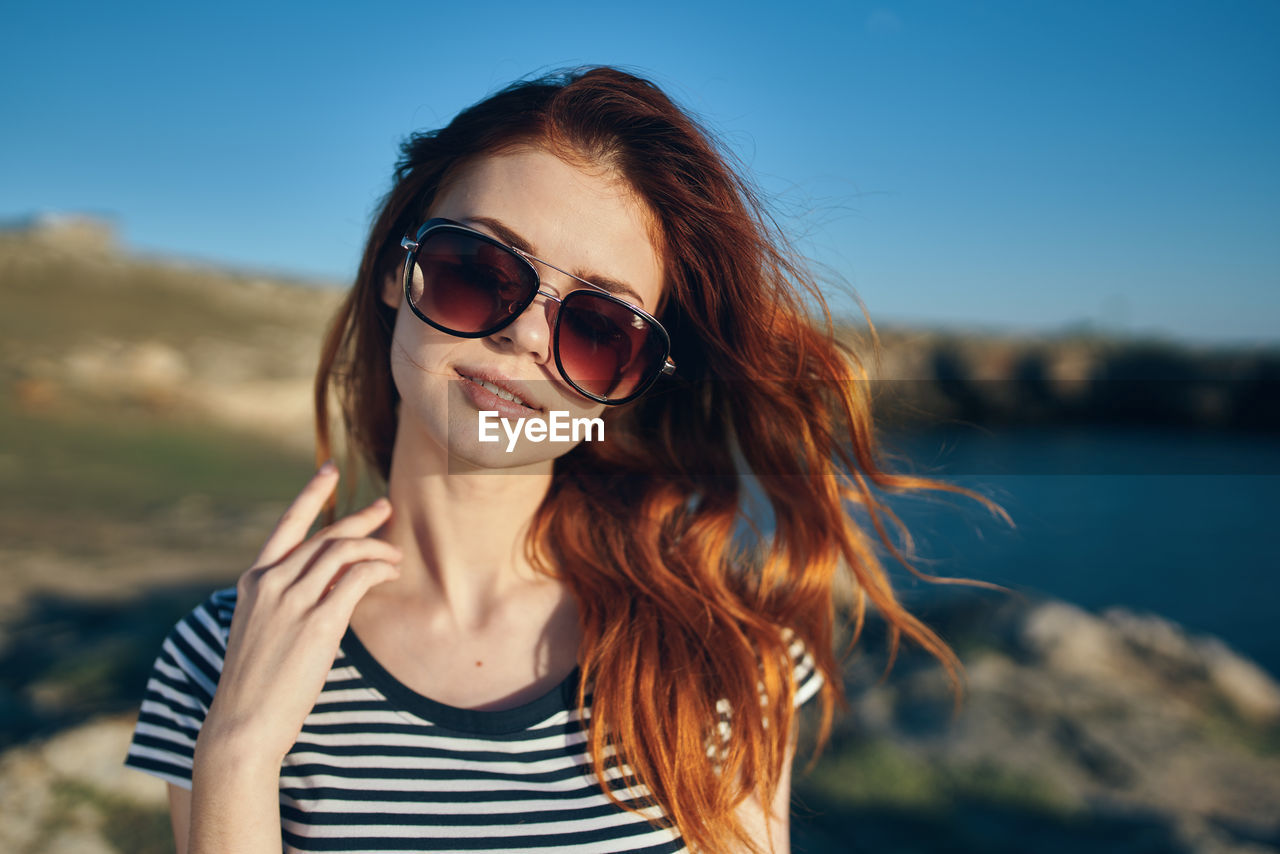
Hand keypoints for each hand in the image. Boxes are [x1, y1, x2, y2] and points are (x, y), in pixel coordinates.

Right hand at [197, 462, 401, 766]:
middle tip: (387, 508)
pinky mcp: (317, 622)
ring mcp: (291, 600)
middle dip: (361, 520)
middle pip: (325, 536)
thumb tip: (331, 582)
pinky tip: (390, 573)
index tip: (329, 469)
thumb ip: (290, 599)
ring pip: (343, 552)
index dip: (311, 494)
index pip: (287, 525)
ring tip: (396, 555)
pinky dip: (377, 571)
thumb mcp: (264, 629)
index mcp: (253, 581)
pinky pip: (355, 579)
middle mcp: (270, 583)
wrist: (243, 721)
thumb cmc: (258, 682)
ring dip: (375, 549)